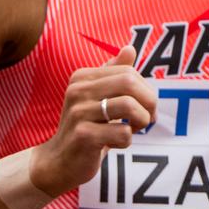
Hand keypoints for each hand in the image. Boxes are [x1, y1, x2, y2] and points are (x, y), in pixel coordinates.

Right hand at [30, 45, 157, 194]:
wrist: (59, 160)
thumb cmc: (85, 127)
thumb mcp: (97, 97)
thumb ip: (113, 73)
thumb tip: (129, 48)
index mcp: (82, 77)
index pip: (128, 72)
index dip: (145, 90)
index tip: (142, 107)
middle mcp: (77, 90)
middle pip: (130, 83)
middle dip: (149, 102)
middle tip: (146, 119)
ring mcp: (79, 113)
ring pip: (130, 106)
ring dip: (141, 121)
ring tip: (132, 130)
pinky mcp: (84, 136)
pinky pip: (123, 133)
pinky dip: (127, 141)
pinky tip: (114, 144)